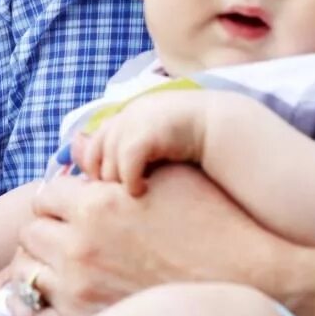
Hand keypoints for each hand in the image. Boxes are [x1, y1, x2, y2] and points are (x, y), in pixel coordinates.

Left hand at [5, 165, 314, 315]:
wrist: (251, 292)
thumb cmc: (217, 227)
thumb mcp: (173, 178)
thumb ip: (120, 159)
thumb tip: (79, 143)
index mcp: (97, 205)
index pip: (46, 194)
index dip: (60, 201)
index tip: (73, 210)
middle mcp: (80, 247)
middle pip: (31, 232)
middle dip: (47, 232)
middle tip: (69, 240)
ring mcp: (78, 291)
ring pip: (25, 272)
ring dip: (39, 266)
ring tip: (63, 271)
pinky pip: (30, 314)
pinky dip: (33, 305)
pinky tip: (55, 301)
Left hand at [73, 90, 217, 195]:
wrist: (222, 128)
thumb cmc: (191, 145)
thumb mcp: (153, 147)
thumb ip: (127, 153)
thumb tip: (100, 174)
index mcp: (125, 117)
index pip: (92, 145)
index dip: (96, 169)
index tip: (104, 190)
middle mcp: (125, 116)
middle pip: (94, 154)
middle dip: (103, 179)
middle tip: (114, 198)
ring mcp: (134, 122)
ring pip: (108, 161)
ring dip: (118, 181)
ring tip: (133, 194)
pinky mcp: (146, 133)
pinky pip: (126, 163)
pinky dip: (130, 180)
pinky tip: (142, 190)